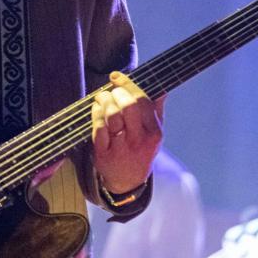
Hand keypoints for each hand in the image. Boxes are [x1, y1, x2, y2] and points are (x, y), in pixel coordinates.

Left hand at [91, 71, 164, 194]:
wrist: (128, 181)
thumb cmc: (141, 149)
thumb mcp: (154, 133)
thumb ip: (156, 110)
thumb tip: (162, 89)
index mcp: (154, 133)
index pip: (142, 102)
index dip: (127, 85)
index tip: (116, 76)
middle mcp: (138, 141)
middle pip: (128, 107)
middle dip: (116, 93)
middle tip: (111, 90)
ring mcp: (121, 148)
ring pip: (111, 116)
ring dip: (104, 101)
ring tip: (102, 97)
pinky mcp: (103, 154)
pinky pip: (98, 127)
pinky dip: (96, 113)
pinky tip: (96, 108)